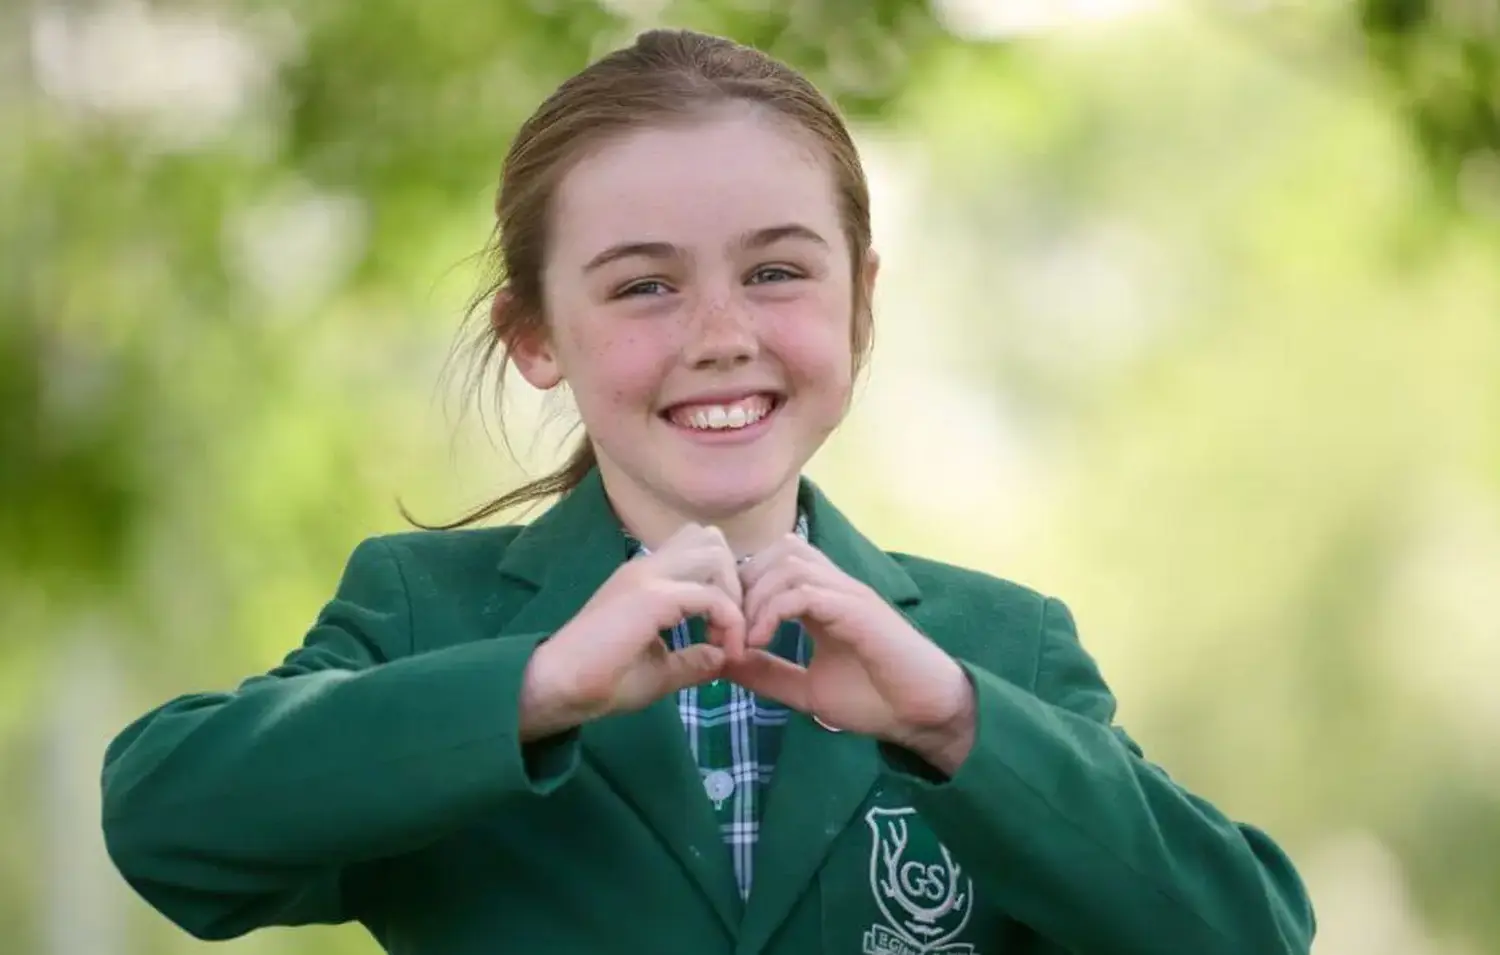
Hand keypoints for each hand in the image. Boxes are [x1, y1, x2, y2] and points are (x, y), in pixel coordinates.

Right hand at [519, 524, 743, 739]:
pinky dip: (729, 620)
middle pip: (711, 540)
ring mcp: (647, 576)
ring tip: (727, 636)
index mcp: (647, 577)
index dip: (725, 588)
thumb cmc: (601, 681)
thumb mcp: (660, 669)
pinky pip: (709, 595)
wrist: (558, 688)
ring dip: (732, 593)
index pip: (700, 551)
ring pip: (713, 552)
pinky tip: (726, 651)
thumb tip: (724, 656)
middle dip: (734, 581)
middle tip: (729, 628)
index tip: (725, 638)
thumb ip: (693, 659)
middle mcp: (647, 566)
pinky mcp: (650, 596)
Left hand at [724, 535, 976, 772]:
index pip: (772, 564)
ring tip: (744, 639)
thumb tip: (723, 661)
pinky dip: (774, 610)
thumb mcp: (806, 689)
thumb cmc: (875, 700)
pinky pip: (806, 591)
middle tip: (727, 630)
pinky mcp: (858, 609)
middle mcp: (835, 586)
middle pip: (777, 551)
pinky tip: (760, 641)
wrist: (924, 717)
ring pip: (788, 562)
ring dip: (755, 597)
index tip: (721, 632)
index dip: (739, 589)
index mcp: (822, 599)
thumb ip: (768, 673)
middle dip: (742, 585)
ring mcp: (848, 593)